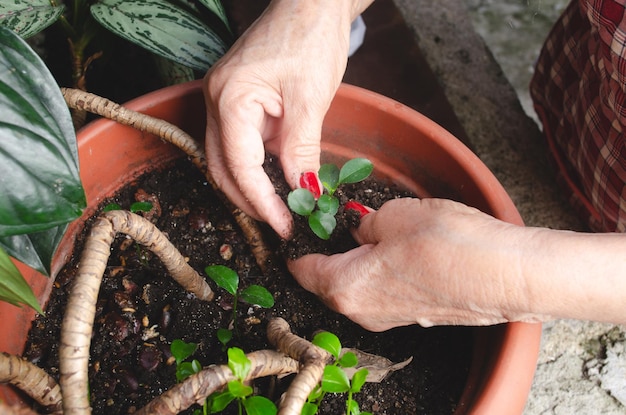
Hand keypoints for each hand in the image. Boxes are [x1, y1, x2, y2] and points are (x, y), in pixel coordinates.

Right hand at [203, 0, 358, 238]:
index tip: (284, 225)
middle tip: (282, 224)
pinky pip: (240, 145)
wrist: (311, 4)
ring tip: (280, 210)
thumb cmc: (310, 38)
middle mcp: (217, 102)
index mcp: (229, 99)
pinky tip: (277, 182)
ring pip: (227, 160)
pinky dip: (257, 168)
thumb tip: (302, 192)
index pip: (239, 166)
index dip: (261, 202)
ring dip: (251, 188)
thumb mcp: (310, 98)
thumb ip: (301, 148)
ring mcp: (224, 102)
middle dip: (250, 201)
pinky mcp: (239, 103)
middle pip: (222, 168)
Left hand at [288, 198, 535, 330]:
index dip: (296, 245)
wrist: (505, 274)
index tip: (297, 226)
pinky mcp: (413, 315)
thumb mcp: (393, 215)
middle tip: (332, 221)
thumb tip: (358, 229)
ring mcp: (388, 319)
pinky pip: (382, 292)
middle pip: (326, 281)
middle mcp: (361, 312)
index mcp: (344, 287)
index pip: (302, 269)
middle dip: (326, 252)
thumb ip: (364, 223)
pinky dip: (379, 272)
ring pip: (356, 287)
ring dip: (355, 262)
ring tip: (368, 232)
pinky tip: (398, 250)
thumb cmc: (447, 243)